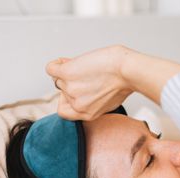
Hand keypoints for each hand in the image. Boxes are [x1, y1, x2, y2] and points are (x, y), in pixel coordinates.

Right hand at [46, 45, 179, 120]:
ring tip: (87, 65)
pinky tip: (66, 61)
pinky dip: (56, 64)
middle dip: (72, 82)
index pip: (64, 111)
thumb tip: (80, 88)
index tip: (77, 92)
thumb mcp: (108, 101)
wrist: (128, 71)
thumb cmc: (124, 82)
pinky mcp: (67, 74)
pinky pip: (51, 69)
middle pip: (63, 92)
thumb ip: (92, 102)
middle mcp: (77, 105)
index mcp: (87, 114)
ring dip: (70, 70)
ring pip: (60, 78)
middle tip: (86, 73)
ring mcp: (71, 90)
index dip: (68, 100)